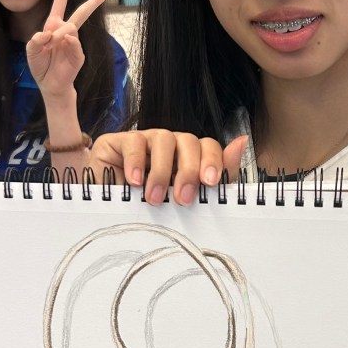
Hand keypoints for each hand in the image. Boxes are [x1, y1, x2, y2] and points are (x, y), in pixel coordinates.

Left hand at [26, 0, 111, 100]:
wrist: (49, 84)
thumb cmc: (40, 65)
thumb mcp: (31, 50)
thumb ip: (36, 40)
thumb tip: (51, 32)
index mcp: (53, 25)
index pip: (60, 1)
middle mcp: (66, 30)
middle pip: (82, 11)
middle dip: (95, 0)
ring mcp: (74, 42)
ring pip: (71, 27)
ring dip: (58, 34)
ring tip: (50, 45)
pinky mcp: (78, 54)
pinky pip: (74, 43)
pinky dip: (66, 42)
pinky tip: (60, 44)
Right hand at [89, 130, 248, 205]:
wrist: (105, 207)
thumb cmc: (147, 204)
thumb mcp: (184, 197)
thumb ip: (216, 174)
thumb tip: (242, 142)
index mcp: (189, 156)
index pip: (208, 146)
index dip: (213, 161)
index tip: (210, 183)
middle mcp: (171, 145)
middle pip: (189, 141)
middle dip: (189, 171)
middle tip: (182, 199)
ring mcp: (146, 140)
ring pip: (165, 139)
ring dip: (162, 172)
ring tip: (155, 198)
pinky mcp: (119, 141)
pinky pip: (134, 142)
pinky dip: (137, 162)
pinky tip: (135, 181)